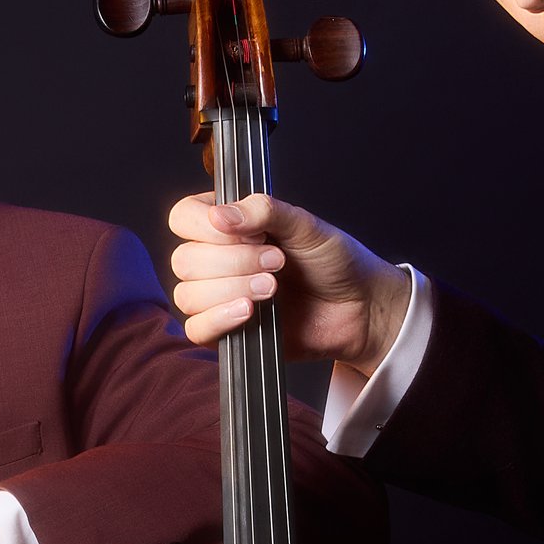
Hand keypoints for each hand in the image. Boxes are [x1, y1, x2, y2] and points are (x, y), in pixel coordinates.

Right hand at [166, 189, 409, 369]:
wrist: (360, 308)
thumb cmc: (334, 262)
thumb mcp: (305, 225)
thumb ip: (265, 211)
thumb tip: (219, 215)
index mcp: (227, 225)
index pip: (183, 217)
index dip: (206, 226)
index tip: (248, 232)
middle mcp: (215, 259)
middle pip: (184, 260)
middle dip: (233, 261)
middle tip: (277, 261)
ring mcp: (218, 297)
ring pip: (188, 294)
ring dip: (232, 289)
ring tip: (273, 288)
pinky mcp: (226, 332)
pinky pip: (196, 330)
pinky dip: (219, 319)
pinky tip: (250, 312)